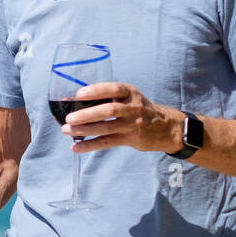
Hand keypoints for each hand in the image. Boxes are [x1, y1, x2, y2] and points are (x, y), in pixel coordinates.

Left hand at [62, 82, 182, 153]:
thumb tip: (73, 100)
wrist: (168, 127)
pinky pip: (107, 142)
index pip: (113, 89)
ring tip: (67, 131)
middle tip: (69, 118)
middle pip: (108, 110)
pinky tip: (76, 147)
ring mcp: (132, 124)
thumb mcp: (130, 98)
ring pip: (106, 128)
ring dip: (84, 130)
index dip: (95, 91)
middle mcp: (133, 107)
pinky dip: (90, 145)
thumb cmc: (140, 110)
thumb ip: (107, 98)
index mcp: (130, 93)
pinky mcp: (131, 139)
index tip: (78, 94)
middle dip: (86, 114)